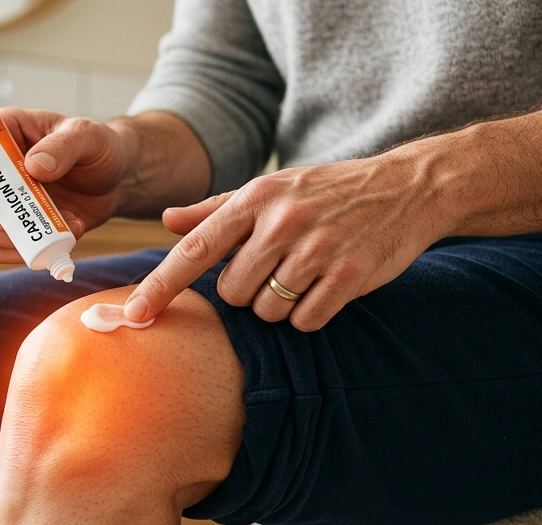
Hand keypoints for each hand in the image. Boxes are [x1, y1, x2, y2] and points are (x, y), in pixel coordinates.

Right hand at [0, 108, 131, 263]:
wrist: (118, 180)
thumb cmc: (98, 147)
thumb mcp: (88, 136)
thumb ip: (64, 146)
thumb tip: (34, 166)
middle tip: (29, 218)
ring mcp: (2, 204)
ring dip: (14, 238)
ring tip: (62, 225)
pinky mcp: (17, 229)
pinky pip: (2, 251)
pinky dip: (29, 252)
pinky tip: (63, 238)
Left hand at [123, 151, 445, 331]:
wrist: (408, 186)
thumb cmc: (329, 192)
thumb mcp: (272, 188)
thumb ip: (216, 208)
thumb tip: (167, 219)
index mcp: (256, 198)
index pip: (196, 249)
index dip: (161, 286)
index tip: (133, 315)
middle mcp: (283, 220)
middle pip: (232, 292)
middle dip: (248, 293)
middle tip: (278, 269)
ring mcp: (318, 247)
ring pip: (267, 310)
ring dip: (281, 305)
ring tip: (306, 274)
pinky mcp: (349, 273)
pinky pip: (306, 320)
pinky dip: (312, 314)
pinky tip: (328, 287)